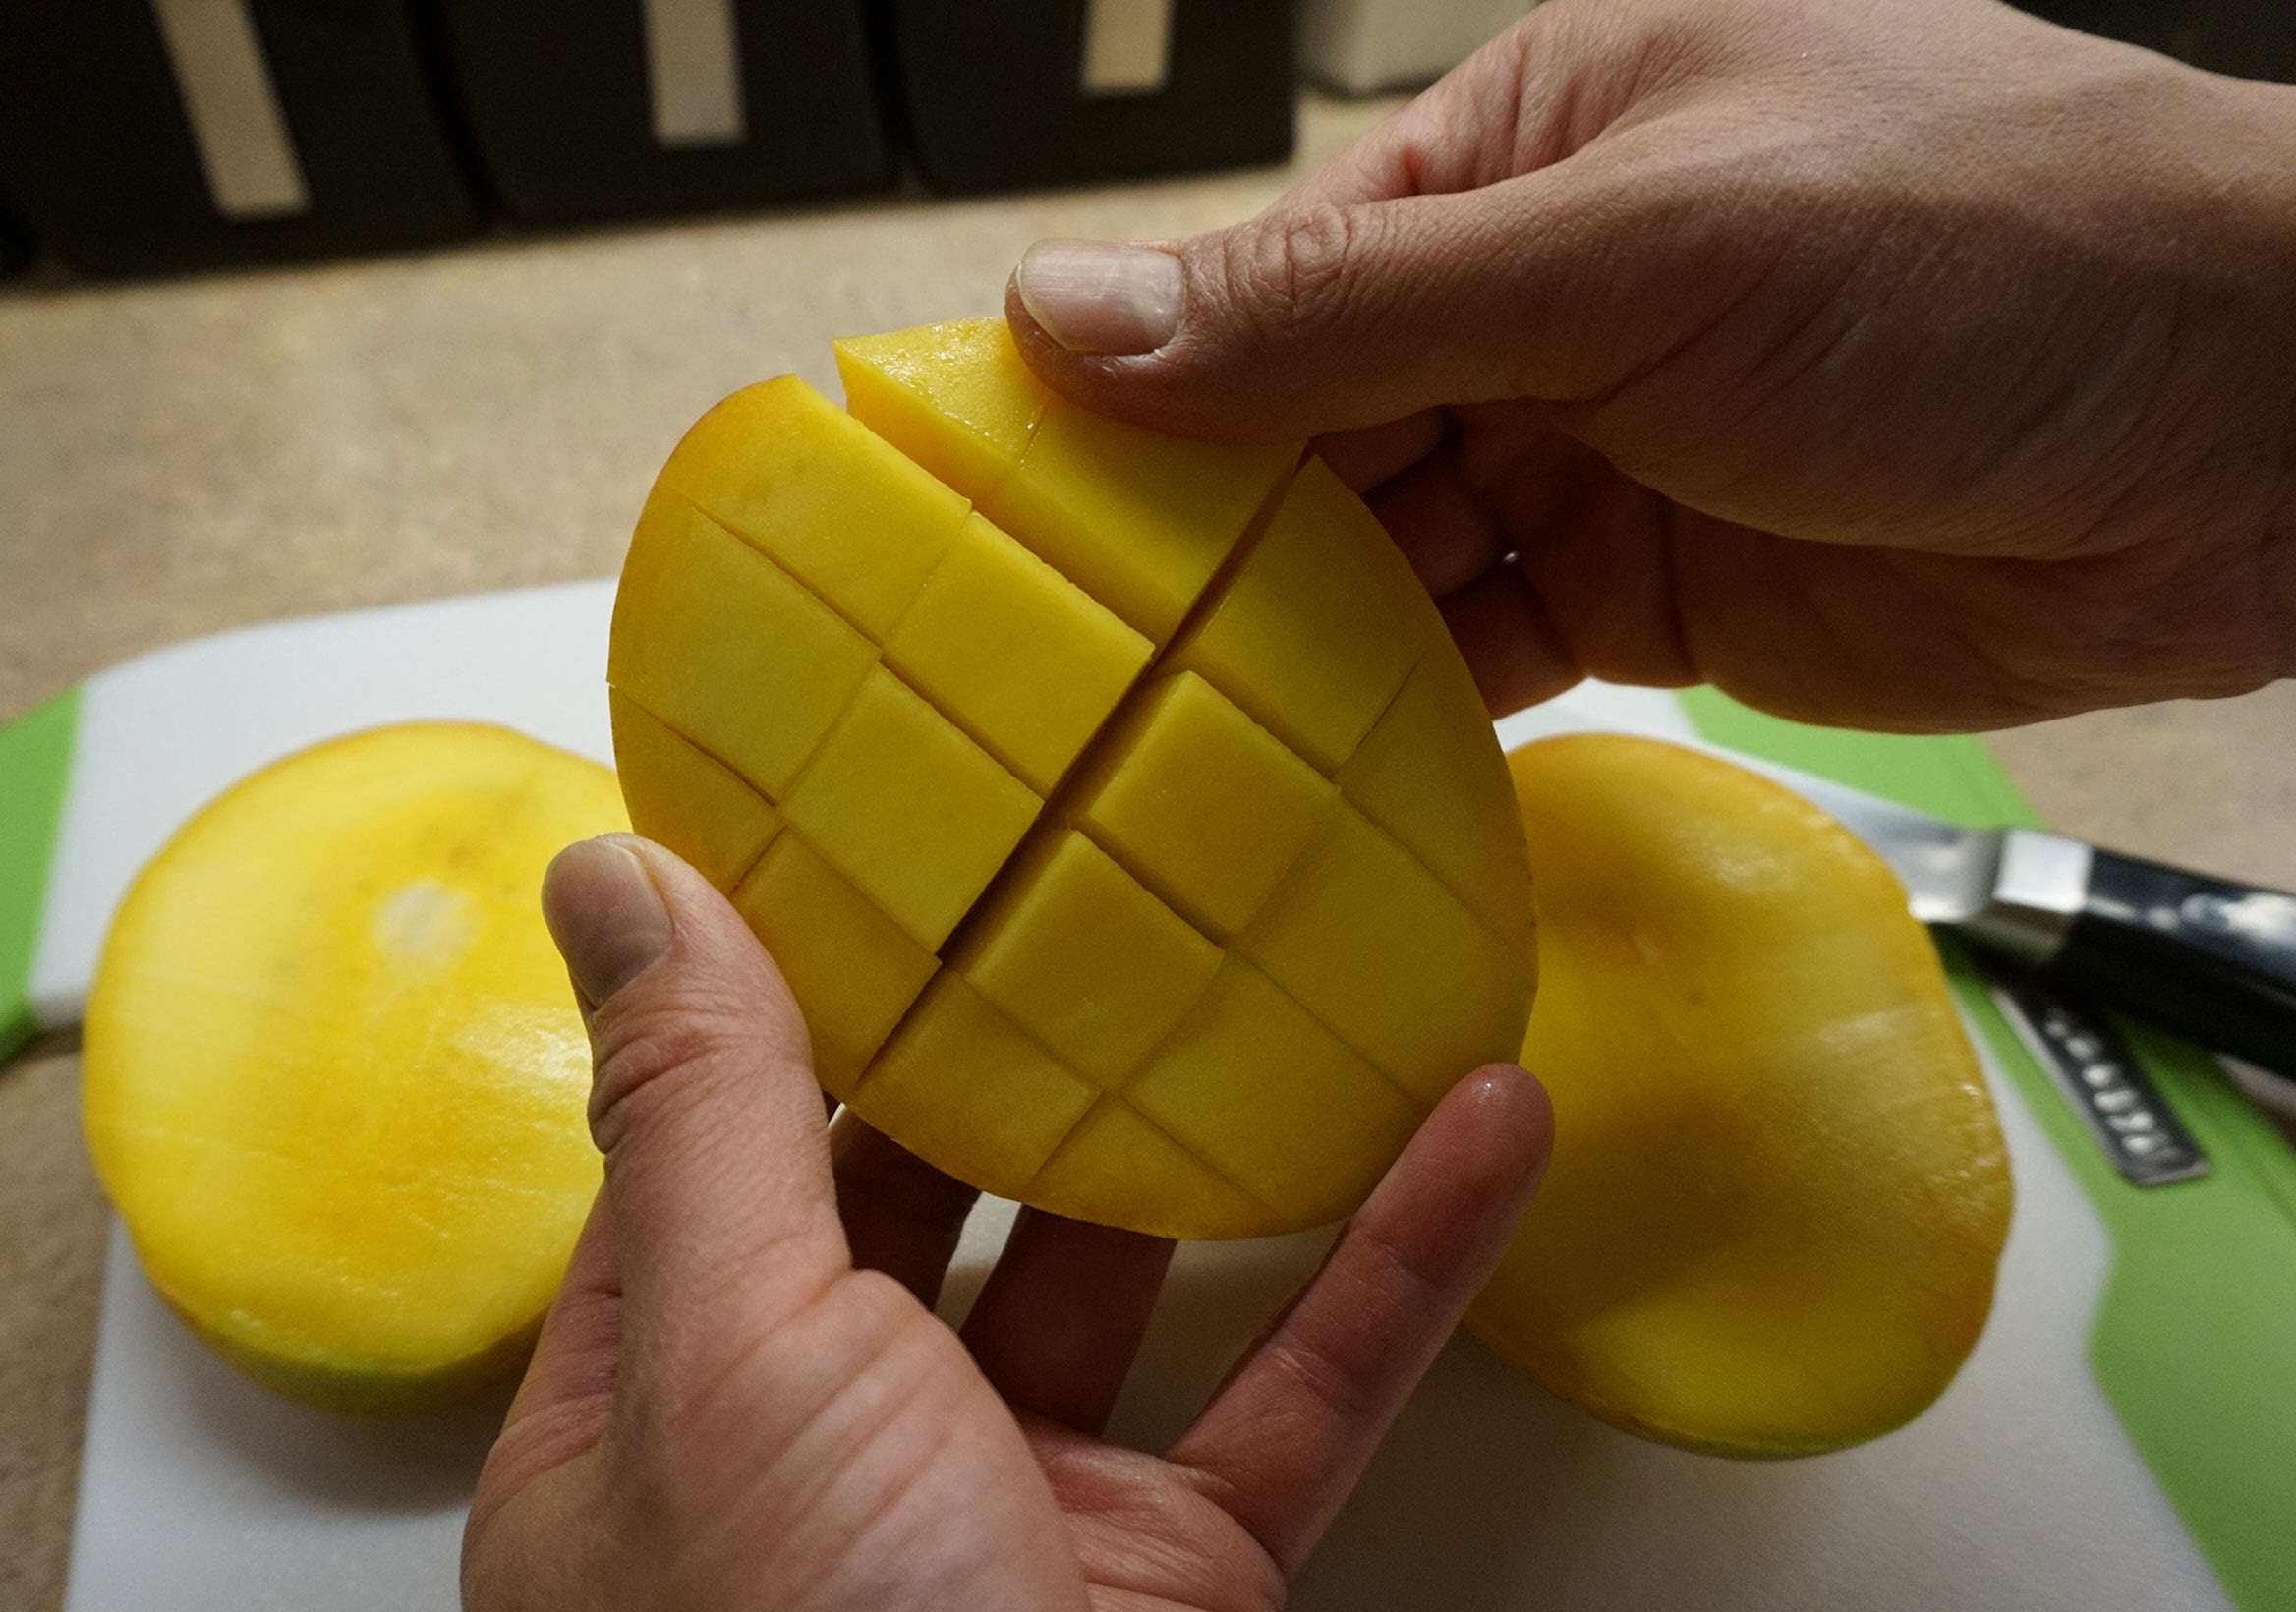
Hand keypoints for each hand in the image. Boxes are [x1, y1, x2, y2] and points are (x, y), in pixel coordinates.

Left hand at [463, 836, 1552, 1610]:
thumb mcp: (733, 1355)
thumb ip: (703, 1115)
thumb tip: (614, 877)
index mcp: (660, 1415)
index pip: (707, 1152)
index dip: (781, 994)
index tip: (865, 844)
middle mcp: (826, 1462)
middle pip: (923, 1198)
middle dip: (1003, 1045)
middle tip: (1076, 866)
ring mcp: (1011, 1523)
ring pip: (1130, 1278)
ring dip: (1220, 1135)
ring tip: (1280, 959)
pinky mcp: (1182, 1585)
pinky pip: (1303, 1391)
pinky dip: (1399, 1261)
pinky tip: (1478, 1128)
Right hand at [1008, 0, 2295, 729]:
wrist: (2249, 435)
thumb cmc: (1983, 248)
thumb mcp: (1635, 252)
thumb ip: (1349, 302)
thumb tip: (1075, 312)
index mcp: (1520, 146)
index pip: (1268, 277)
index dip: (1132, 390)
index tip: (996, 506)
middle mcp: (1537, 299)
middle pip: (1306, 432)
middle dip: (1201, 546)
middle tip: (1057, 671)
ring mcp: (1592, 453)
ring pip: (1381, 559)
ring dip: (1291, 653)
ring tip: (1150, 750)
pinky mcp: (1651, 592)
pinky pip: (1480, 656)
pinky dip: (1406, 721)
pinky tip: (1315, 783)